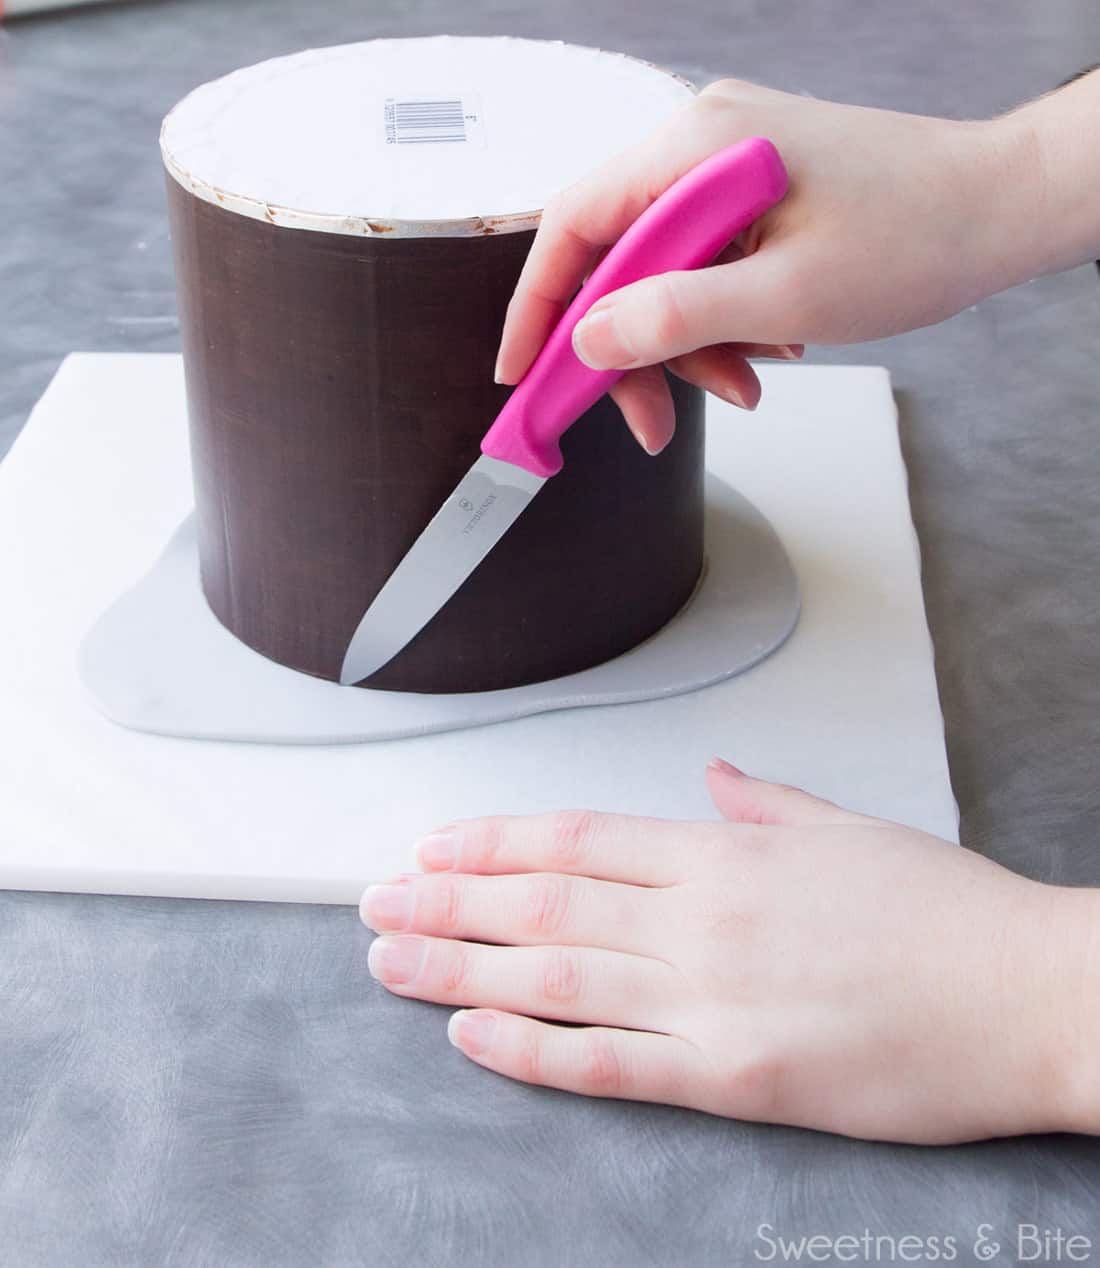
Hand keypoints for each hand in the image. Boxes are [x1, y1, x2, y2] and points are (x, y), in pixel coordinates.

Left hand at [362, 761, 1096, 1142]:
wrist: (1032, 991)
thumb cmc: (951, 915)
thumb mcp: (853, 832)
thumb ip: (768, 806)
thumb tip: (717, 779)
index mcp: (727, 853)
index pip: (577, 838)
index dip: (492, 842)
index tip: (432, 846)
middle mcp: (702, 916)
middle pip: (543, 900)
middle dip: (447, 900)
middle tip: (374, 902)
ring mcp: (713, 996)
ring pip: (553, 972)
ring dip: (457, 964)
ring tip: (388, 958)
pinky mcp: (736, 1074)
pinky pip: (609, 1060)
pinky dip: (529, 1047)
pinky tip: (471, 1034)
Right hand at [495, 80, 1037, 454]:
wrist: (1004, 205)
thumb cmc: (919, 234)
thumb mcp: (786, 297)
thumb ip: (675, 317)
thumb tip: (588, 342)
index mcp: (696, 144)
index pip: (574, 223)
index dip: (539, 306)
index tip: (522, 374)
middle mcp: (702, 139)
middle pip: (617, 254)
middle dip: (632, 346)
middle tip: (647, 419)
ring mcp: (730, 159)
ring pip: (663, 266)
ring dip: (688, 340)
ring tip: (745, 384)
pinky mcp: (756, 186)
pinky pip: (707, 258)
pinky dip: (722, 314)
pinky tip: (770, 346)